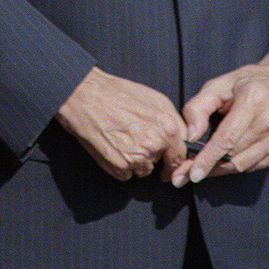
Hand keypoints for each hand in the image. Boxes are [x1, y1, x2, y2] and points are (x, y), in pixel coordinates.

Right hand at [56, 67, 187, 180]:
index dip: (176, 160)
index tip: (170, 164)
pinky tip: (113, 147)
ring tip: (122, 139)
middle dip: (153, 156)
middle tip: (137, 141)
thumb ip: (174, 121)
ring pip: (143, 171)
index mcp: (168, 127)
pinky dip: (121, 166)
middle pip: (161, 164)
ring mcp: (136, 157)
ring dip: (136, 162)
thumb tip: (184, 138)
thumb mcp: (155, 99)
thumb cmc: (118, 94)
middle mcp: (154, 144)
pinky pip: (126, 175)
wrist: (85, 96)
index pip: (180, 155)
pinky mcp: (118, 166)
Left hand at [171, 42, 268, 186]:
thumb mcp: (220, 84)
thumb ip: (199, 106)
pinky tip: (226, 159)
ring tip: (204, 166)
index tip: (191, 172)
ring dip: (221, 169)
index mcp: (254, 100)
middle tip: (186, 172)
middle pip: (234, 155)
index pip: (227, 139)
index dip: (207, 158)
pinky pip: (255, 165)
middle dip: (208, 165)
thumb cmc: (250, 81)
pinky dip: (237, 165)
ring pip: (243, 165)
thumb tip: (191, 136)